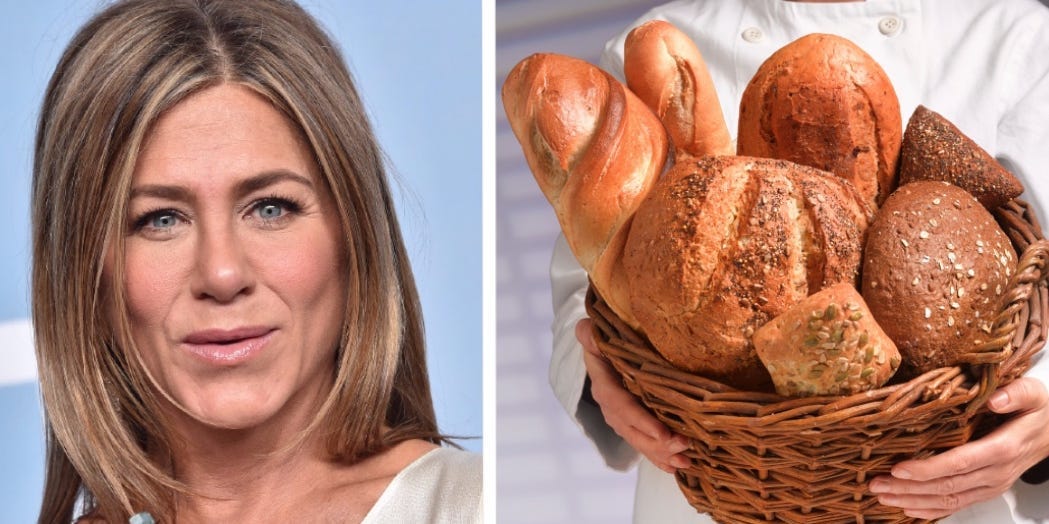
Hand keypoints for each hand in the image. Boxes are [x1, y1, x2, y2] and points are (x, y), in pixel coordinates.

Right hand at [576, 318, 689, 472]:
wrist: (604, 350)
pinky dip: (660, 458)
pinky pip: (645, 444)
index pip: (619, 405)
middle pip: (632, 430)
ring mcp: (621, 418)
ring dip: (662, 454)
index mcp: (603, 384)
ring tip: (685, 461)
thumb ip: (590, 334)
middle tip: (683, 445)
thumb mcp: (595, 333)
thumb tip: (585, 330)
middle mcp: (611, 406)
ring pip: (640, 440)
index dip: (639, 420)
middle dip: (657, 443)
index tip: (662, 433)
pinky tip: (678, 467)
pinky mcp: (633, 425)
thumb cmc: (607, 339)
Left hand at [868, 377, 1048, 519]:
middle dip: (908, 487)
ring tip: (882, 496)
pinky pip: (957, 505)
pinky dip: (930, 510)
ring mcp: (990, 485)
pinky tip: (907, 509)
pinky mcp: (986, 491)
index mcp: (1003, 448)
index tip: (898, 467)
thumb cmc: (1037, 410)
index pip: (960, 463)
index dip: (928, 469)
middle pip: (947, 486)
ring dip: (912, 501)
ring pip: (948, 499)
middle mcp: (995, 473)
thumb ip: (1016, 394)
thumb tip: (995, 398)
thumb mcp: (1032, 393)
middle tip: (876, 483)